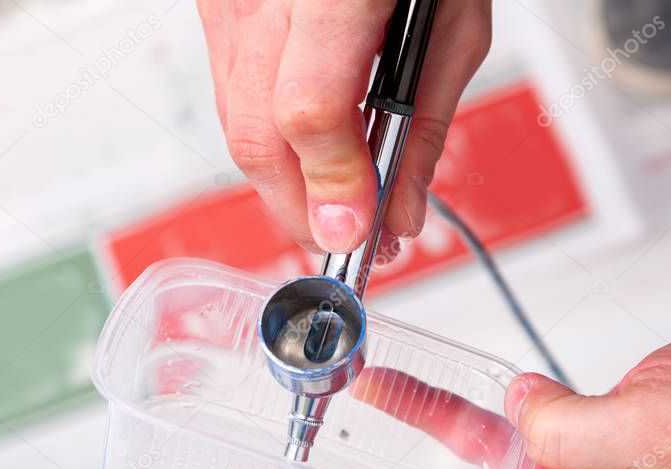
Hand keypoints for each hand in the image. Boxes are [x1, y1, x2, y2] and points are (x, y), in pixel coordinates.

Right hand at [197, 0, 491, 253]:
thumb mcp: (454, 21)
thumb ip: (426, 120)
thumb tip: (403, 207)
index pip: (311, 111)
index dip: (336, 185)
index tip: (363, 231)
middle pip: (259, 134)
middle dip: (303, 210)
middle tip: (353, 242)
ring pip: (237, 123)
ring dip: (285, 184)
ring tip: (336, 208)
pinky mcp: (216, 5)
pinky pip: (230, 94)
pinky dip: (268, 139)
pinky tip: (307, 156)